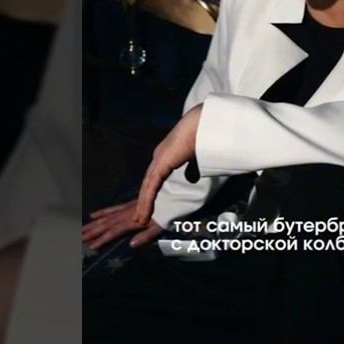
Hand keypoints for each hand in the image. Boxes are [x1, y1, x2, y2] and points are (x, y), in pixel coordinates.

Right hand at [82, 200, 161, 250]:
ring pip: (107, 217)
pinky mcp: (129, 204)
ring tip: (82, 230)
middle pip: (107, 224)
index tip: (92, 245)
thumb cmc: (168, 213)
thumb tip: (131, 244)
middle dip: (93, 231)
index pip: (115, 231)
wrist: (171, 195)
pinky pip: (112, 209)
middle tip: (80, 237)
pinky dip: (102, 212)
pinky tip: (93, 215)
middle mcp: (127, 214)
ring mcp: (127, 208)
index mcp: (134, 221)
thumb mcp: (160, 226)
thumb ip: (146, 236)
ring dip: (94, 224)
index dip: (103, 239)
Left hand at [134, 105, 202, 225]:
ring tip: (138, 221)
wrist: (204, 122)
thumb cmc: (204, 134)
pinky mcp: (162, 163)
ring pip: (147, 187)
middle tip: (138, 217)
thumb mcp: (197, 156)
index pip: (155, 177)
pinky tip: (144, 214)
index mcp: (167, 154)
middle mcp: (159, 156)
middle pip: (147, 183)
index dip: (150, 192)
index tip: (148, 205)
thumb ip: (192, 167)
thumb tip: (192, 178)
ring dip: (142, 205)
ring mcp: (159, 159)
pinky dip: (147, 202)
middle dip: (142, 200)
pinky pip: (152, 187)